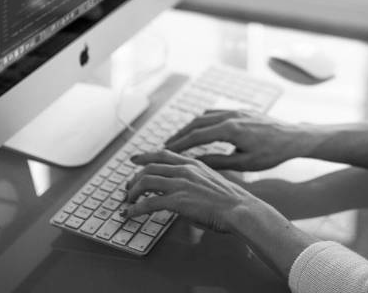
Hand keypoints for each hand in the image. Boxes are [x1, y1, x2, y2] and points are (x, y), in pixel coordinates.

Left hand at [122, 149, 263, 233]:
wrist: (239, 209)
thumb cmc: (230, 201)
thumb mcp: (211, 181)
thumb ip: (194, 182)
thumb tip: (182, 193)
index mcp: (194, 163)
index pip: (163, 154)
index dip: (145, 155)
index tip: (134, 159)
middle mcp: (185, 169)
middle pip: (150, 167)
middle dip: (134, 178)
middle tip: (128, 188)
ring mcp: (181, 184)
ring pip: (145, 181)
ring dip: (132, 192)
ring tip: (128, 202)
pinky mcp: (178, 200)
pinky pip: (148, 203)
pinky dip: (135, 209)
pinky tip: (129, 214)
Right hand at [163, 110, 308, 170]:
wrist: (294, 137)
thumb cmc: (272, 154)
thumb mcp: (245, 163)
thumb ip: (218, 161)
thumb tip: (196, 163)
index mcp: (231, 129)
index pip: (197, 135)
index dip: (179, 144)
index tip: (165, 151)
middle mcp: (231, 116)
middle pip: (197, 122)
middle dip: (180, 134)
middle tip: (166, 145)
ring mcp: (237, 111)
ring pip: (206, 115)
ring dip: (190, 126)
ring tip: (179, 138)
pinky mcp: (242, 110)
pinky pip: (217, 112)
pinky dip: (204, 119)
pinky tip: (200, 127)